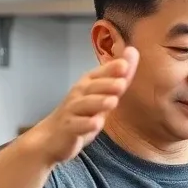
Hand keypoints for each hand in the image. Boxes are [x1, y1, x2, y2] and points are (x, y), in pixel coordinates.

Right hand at [29, 49, 138, 163]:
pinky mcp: (68, 128)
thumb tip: (133, 51)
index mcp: (88, 85)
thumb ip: (119, 77)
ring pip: (84, 105)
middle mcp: (78, 95)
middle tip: (122, 83)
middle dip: (107, 84)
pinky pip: (77, 125)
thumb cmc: (82, 113)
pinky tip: (97, 123)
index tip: (124, 64)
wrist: (54, 136)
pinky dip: (86, 124)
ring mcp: (72, 111)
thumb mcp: (103, 95)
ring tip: (113, 102)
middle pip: (92, 88)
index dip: (110, 69)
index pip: (99, 74)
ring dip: (98, 102)